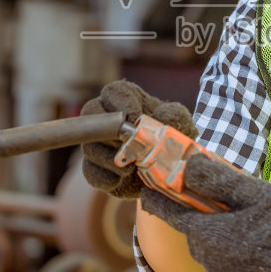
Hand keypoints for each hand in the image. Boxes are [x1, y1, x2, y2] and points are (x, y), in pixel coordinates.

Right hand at [79, 80, 196, 198]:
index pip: (113, 92)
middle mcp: (105, 117)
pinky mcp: (95, 169)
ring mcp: (96, 143)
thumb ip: (174, 116)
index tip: (134, 118)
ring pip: (89, 146)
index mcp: (125, 99)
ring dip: (110, 158)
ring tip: (131, 167)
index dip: (121, 104)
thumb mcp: (181, 124)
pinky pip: (90, 172)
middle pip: (91, 114)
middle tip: (128, 143)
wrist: (169, 169)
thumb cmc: (172, 137)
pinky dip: (106, 177)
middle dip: (109, 131)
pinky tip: (122, 180)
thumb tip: (161, 115)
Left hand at [138, 152, 270, 271]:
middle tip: (226, 205)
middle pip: (197, 234)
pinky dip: (242, 260)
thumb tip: (186, 163)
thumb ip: (216, 179)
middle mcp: (209, 262)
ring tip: (256, 229)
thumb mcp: (254, 193)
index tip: (146, 191)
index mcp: (207, 234)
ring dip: (227, 240)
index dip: (157, 200)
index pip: (170, 214)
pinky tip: (266, 253)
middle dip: (204, 218)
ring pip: (216, 254)